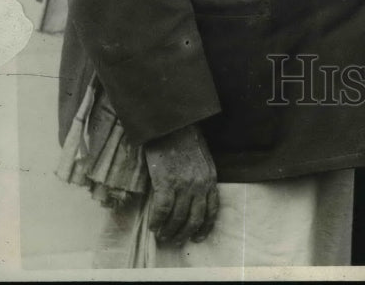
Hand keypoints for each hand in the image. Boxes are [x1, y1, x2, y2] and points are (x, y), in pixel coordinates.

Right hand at [144, 123, 218, 245]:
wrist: (172, 124)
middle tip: (175, 241)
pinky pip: (162, 210)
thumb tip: (194, 199)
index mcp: (210, 178)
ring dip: (169, 231)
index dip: (204, 227)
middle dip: (184, 234)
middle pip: (194, 219)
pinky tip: (153, 226)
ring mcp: (183, 185)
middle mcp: (200, 184)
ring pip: (178, 218)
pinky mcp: (166, 182)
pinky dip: (157, 221)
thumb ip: (202, 177)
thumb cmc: (186, 138)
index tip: (197, 237)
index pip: (212, 210)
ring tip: (163, 236)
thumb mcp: (203, 158)